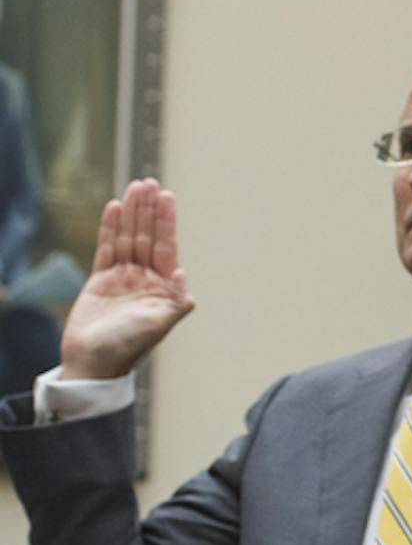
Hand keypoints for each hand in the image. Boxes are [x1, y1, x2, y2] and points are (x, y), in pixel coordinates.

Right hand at [58, 178, 193, 379]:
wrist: (94, 362)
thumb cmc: (128, 346)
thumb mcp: (158, 324)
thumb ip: (175, 301)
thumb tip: (184, 275)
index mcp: (163, 286)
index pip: (166, 246)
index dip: (166, 221)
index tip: (166, 196)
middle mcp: (145, 278)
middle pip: (147, 236)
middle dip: (148, 210)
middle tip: (148, 183)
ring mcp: (123, 277)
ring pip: (128, 238)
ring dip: (131, 214)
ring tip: (134, 188)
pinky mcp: (101, 280)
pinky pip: (107, 248)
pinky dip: (110, 229)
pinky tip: (114, 208)